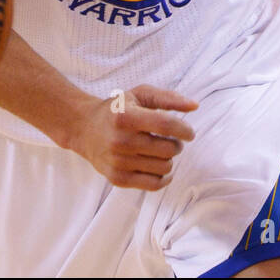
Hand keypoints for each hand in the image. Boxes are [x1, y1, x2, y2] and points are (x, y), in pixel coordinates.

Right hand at [64, 85, 197, 190]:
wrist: (85, 128)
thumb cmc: (118, 110)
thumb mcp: (139, 95)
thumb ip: (168, 98)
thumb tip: (194, 106)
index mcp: (126, 116)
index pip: (166, 125)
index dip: (184, 129)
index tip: (189, 132)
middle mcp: (120, 140)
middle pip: (168, 149)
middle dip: (176, 144)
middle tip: (169, 140)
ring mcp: (118, 162)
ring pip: (164, 167)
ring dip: (169, 159)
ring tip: (159, 151)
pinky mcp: (118, 178)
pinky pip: (153, 184)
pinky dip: (164, 178)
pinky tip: (161, 168)